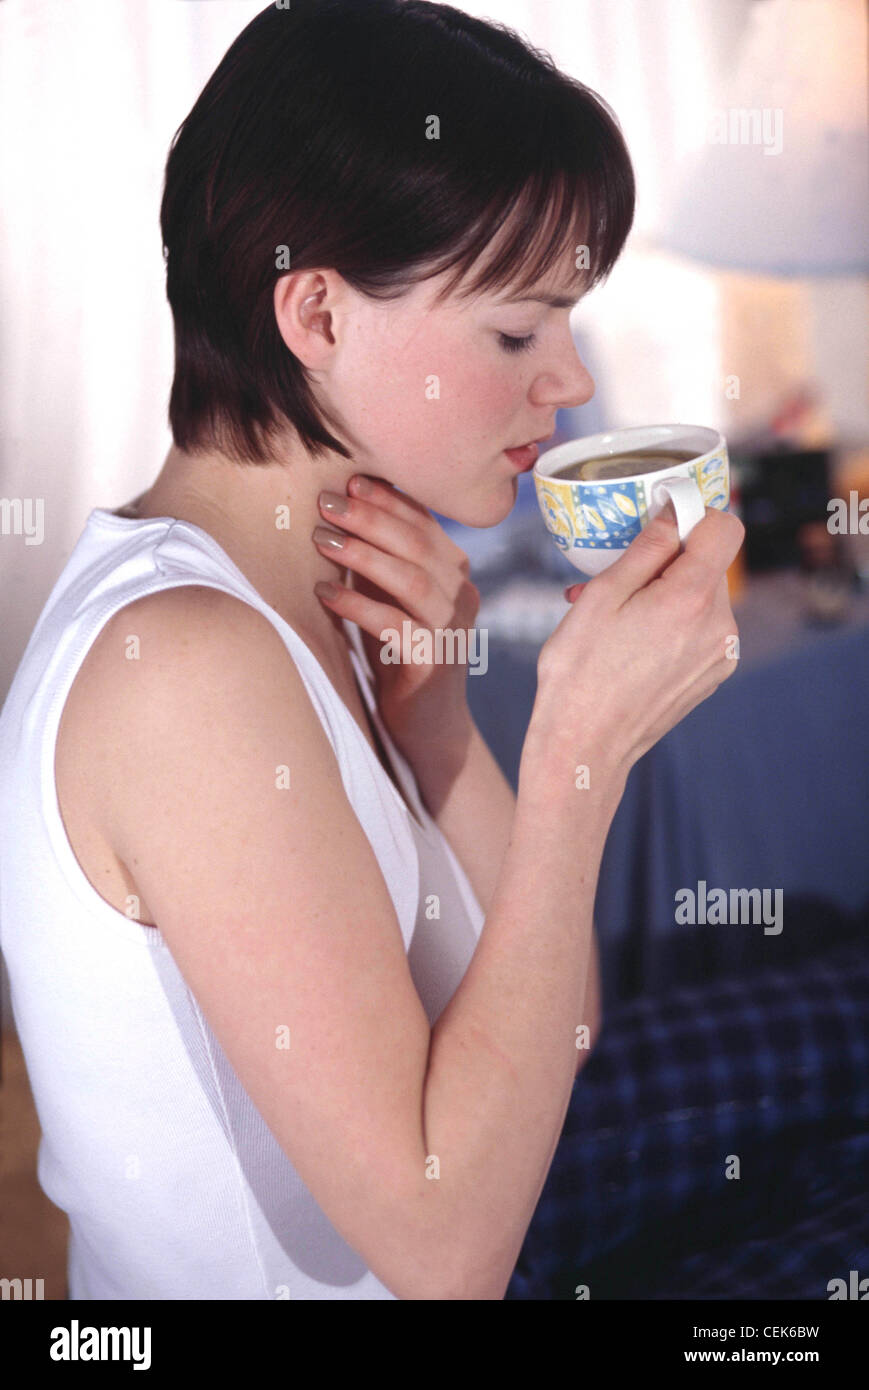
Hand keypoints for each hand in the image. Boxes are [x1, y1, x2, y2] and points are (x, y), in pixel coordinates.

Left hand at [312, 475, 479, 770]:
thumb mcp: (391, 599)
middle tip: (327, 503)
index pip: (426, 523)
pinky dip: (358, 605)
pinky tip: (325, 593)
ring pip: (412, 579)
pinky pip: (394, 625)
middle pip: (419, 544)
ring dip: (364, 555)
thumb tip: (336, 512)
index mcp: (455, 573)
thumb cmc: (401, 655)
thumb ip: (378, 563)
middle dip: (371, 517)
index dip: (389, 499)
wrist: (428, 724)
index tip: (350, 480)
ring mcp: (451, 629)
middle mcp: (462, 595)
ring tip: (321, 540)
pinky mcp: (433, 662)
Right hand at [531, 506, 744, 777]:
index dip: (693, 515)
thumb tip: (674, 514)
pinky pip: (698, 629)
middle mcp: (719, 626)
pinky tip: (630, 640)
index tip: (659, 523)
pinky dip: (670, 623)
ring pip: (700, 597)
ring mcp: (720, 654)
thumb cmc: (580, 673)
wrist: (585, 747)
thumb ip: (646, 549)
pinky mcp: (712, 674)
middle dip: (666, 561)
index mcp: (691, 600)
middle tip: (615, 579)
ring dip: (663, 593)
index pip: (724, 528)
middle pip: (708, 564)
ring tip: (614, 616)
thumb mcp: (601, 597)